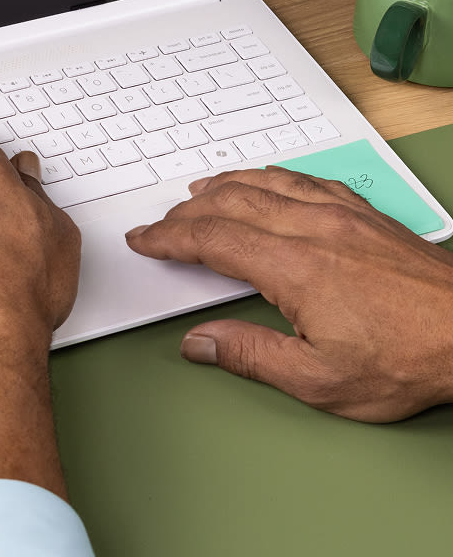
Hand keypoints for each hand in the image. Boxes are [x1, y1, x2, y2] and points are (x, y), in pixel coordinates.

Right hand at [125, 167, 452, 421]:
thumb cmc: (409, 358)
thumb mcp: (318, 380)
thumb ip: (250, 355)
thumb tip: (200, 342)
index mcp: (295, 268)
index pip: (213, 239)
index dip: (170, 238)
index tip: (146, 239)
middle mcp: (316, 230)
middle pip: (233, 203)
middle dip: (188, 211)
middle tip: (163, 222)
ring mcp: (345, 216)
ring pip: (268, 183)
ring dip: (226, 185)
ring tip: (200, 192)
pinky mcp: (368, 215)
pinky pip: (307, 180)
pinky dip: (272, 177)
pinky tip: (268, 180)